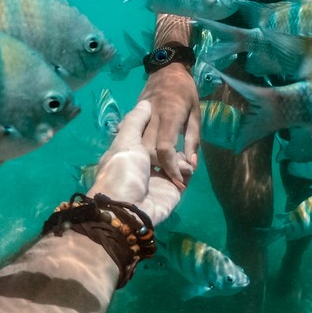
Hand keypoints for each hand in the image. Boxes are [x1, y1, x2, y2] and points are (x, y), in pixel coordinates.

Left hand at [88, 99, 190, 225]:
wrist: (128, 209)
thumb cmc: (122, 170)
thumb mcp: (126, 140)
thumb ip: (136, 121)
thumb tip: (145, 103)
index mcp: (131, 152)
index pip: (148, 134)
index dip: (157, 125)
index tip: (166, 114)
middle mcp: (144, 165)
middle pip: (164, 147)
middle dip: (173, 142)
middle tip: (180, 132)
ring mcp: (158, 179)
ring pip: (176, 161)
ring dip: (182, 157)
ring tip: (183, 156)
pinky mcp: (172, 191)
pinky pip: (184, 176)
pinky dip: (187, 170)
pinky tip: (188, 167)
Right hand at [137, 63, 199, 189]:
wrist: (167, 67)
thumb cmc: (186, 91)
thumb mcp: (196, 113)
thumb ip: (193, 140)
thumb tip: (192, 164)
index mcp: (171, 115)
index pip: (165, 147)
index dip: (171, 167)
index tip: (177, 181)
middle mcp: (153, 116)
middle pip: (147, 149)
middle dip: (157, 166)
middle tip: (169, 174)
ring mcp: (140, 114)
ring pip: (136, 144)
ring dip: (146, 159)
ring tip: (158, 166)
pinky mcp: (134, 114)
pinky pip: (130, 134)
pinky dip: (134, 147)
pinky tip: (139, 154)